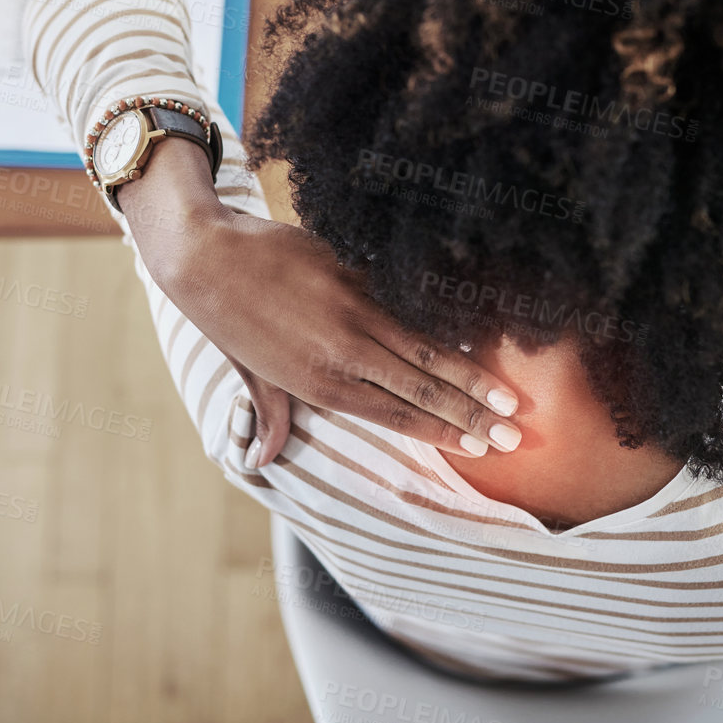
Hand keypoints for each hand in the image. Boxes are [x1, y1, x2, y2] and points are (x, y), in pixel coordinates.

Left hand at [117, 138, 522, 466]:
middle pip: (421, 391)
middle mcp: (342, 356)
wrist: (206, 258)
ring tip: (508, 398)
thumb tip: (263, 463)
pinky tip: (479, 339)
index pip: (395, 416)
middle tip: (516, 434)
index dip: (441, 433)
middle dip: (472, 415)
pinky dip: (446, 325)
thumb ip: (270, 417)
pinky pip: (409, 307)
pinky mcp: (354, 277)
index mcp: (319, 385)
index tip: (481, 448)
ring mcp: (352, 314)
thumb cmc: (228, 318)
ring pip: (424, 352)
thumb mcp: (250, 375)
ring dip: (471, 378)